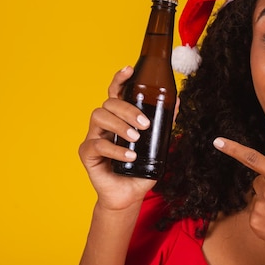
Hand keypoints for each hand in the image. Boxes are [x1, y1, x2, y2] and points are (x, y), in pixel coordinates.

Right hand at [78, 66, 156, 210]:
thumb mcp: (157, 145)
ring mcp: (93, 137)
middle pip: (109, 102)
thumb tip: (177, 101)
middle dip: (127, 109)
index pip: (116, 92)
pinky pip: (98, 144)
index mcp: (118, 117)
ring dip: (120, 125)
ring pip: (99, 117)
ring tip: (136, 139)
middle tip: (145, 124)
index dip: (120, 78)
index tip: (129, 69)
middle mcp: (104, 124)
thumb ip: (165, 124)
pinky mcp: (87, 153)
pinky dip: (116, 149)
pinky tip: (129, 156)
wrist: (129, 195)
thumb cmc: (141, 168)